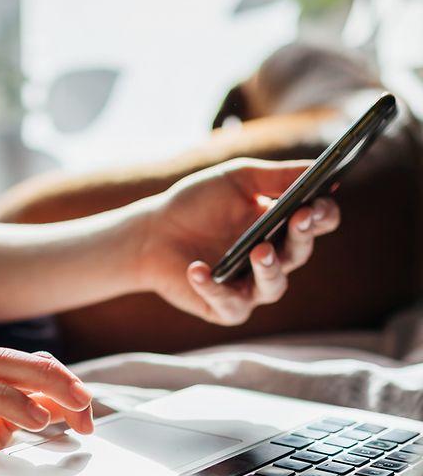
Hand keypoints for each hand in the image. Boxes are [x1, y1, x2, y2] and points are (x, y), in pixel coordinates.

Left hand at [140, 158, 340, 324]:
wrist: (153, 233)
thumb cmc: (196, 204)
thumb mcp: (237, 181)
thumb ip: (276, 176)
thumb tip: (318, 168)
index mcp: (281, 226)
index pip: (318, 222)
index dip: (322, 213)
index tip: (316, 202)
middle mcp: (272, 260)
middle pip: (299, 253)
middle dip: (302, 235)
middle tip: (300, 218)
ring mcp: (250, 287)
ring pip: (273, 286)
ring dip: (270, 269)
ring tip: (260, 250)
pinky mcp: (224, 308)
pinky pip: (227, 303)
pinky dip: (212, 287)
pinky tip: (198, 269)